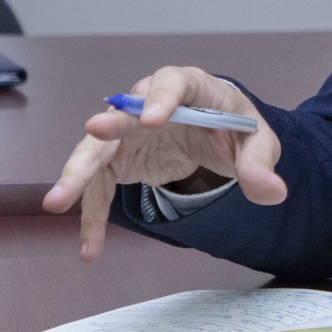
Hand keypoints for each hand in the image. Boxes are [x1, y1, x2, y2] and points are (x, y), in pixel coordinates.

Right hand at [41, 66, 286, 261]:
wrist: (214, 134)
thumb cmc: (233, 127)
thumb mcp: (257, 142)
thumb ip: (260, 165)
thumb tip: (272, 192)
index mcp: (190, 87)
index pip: (173, 82)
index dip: (161, 97)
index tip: (152, 118)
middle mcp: (148, 103)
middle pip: (122, 113)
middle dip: (106, 129)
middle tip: (93, 134)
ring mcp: (127, 131)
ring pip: (96, 150)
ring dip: (77, 176)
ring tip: (59, 203)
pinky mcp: (118, 159)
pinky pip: (99, 186)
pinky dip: (92, 216)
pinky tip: (90, 248)